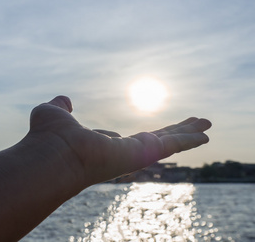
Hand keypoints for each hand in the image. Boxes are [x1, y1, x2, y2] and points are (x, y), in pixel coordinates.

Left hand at [27, 95, 210, 186]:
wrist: (51, 155)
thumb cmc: (47, 138)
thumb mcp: (53, 113)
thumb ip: (60, 107)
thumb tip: (64, 100)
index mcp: (102, 146)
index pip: (125, 140)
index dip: (134, 137)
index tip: (145, 136)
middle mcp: (121, 153)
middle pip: (154, 140)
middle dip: (173, 133)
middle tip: (191, 126)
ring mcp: (134, 155)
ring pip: (168, 142)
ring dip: (188, 134)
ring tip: (207, 127)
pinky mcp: (144, 153)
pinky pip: (173, 144)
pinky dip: (190, 138)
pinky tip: (206, 133)